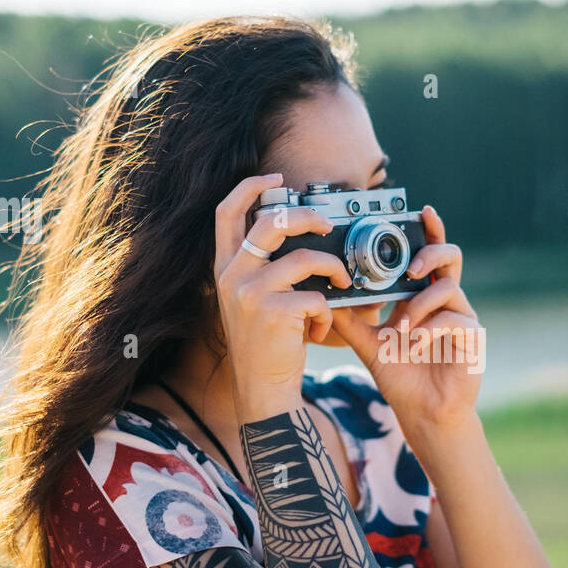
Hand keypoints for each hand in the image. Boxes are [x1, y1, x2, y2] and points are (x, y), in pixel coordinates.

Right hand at [213, 173, 352, 420]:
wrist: (262, 390)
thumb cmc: (266, 345)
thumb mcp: (251, 301)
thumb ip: (264, 269)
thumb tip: (302, 234)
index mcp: (224, 268)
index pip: (226, 212)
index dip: (249, 187)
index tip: (275, 177)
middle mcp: (231, 276)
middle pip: (271, 222)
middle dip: (307, 216)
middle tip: (327, 224)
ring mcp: (250, 293)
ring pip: (304, 258)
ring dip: (333, 268)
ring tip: (342, 282)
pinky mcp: (274, 313)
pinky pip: (317, 297)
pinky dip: (327, 314)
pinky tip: (320, 331)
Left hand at [331, 205, 483, 433]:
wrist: (423, 415)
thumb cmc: (403, 378)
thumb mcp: (370, 344)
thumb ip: (352, 320)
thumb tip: (325, 299)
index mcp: (425, 298)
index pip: (430, 255)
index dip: (430, 231)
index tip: (422, 211)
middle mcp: (447, 303)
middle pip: (451, 258)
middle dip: (430, 254)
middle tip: (410, 268)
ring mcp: (463, 320)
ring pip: (449, 289)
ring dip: (421, 304)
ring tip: (402, 326)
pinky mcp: (472, 339)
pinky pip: (454, 320)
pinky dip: (430, 329)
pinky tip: (416, 344)